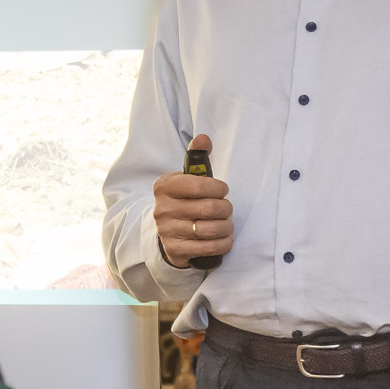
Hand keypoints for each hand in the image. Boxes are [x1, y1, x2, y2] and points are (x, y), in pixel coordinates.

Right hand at [154, 134, 232, 267]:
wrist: (167, 232)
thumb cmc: (183, 200)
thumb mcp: (186, 178)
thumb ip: (197, 157)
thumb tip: (204, 138)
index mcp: (164, 186)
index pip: (198, 185)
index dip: (218, 188)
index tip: (222, 190)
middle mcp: (162, 208)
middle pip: (209, 208)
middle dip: (225, 209)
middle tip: (226, 209)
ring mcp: (167, 231)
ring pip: (210, 229)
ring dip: (226, 227)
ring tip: (227, 224)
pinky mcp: (176, 250)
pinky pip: (209, 248)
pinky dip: (223, 243)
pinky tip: (225, 238)